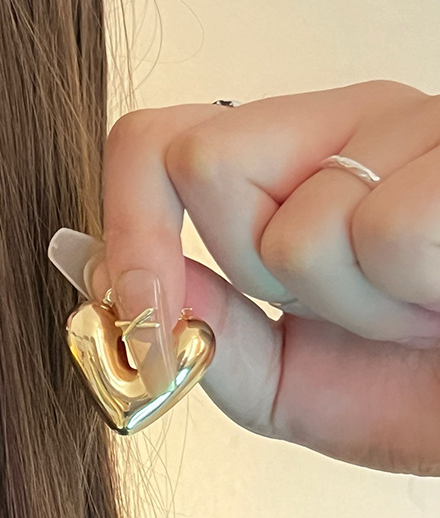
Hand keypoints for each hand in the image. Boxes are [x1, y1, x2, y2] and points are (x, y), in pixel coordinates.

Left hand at [88, 81, 439, 474]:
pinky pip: (385, 232)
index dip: (129, 226)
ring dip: (350, 305)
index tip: (139, 305)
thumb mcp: (282, 381)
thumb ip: (202, 332)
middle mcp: (336, 127)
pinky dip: (408, 296)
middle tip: (334, 305)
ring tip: (408, 309)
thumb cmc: (414, 390)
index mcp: (283, 171)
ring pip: (294, 221)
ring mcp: (407, 127)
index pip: (153, 144)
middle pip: (201, 164)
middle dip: (255, 272)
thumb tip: (108, 279)